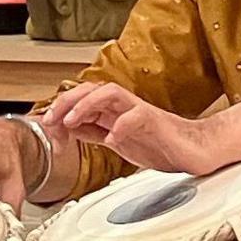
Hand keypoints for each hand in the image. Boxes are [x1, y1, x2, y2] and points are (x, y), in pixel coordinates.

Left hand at [40, 81, 223, 175]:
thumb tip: (72, 130)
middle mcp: (125, 107)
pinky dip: (121, 126)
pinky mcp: (155, 121)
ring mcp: (140, 111)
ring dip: (87, 104)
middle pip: (91, 89)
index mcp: (114, 112)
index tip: (46, 124)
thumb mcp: (118, 142)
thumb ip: (96, 133)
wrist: (194, 150)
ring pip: (110, 93)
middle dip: (67, 101)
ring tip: (72, 121)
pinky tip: (112, 139)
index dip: (61, 110)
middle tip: (52, 118)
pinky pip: (136, 117)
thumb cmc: (161, 144)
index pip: (82, 100)